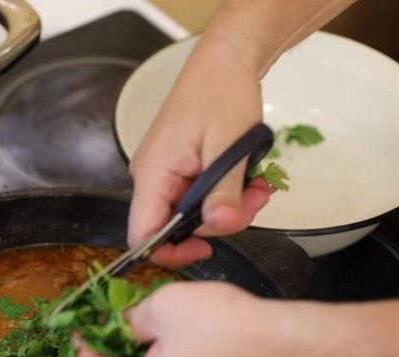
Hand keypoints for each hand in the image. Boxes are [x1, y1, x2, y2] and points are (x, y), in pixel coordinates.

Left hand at [75, 282, 317, 356]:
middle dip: (112, 351)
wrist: (290, 345)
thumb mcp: (164, 306)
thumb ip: (131, 318)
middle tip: (107, 322)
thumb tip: (122, 325)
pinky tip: (169, 335)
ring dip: (139, 356)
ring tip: (137, 323)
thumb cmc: (229, 328)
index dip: (83, 348)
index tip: (78, 326)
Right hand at [128, 35, 272, 268]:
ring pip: (191, 213)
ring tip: (256, 185)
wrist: (224, 62)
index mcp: (153, 173)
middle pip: (174, 227)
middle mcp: (151, 177)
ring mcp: (165, 173)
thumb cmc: (222, 93)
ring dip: (228, 207)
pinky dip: (224, 193)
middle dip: (218, 222)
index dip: (171, 253)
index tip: (208, 248)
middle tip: (253, 201)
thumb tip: (219, 229)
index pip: (142, 234)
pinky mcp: (179, 168)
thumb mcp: (228, 147)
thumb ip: (223, 191)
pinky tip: (246, 178)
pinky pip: (197, 196)